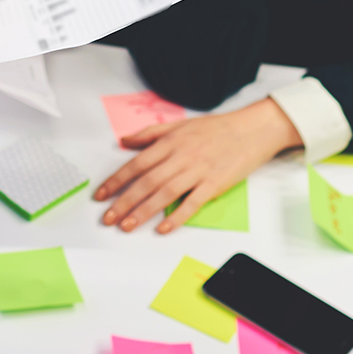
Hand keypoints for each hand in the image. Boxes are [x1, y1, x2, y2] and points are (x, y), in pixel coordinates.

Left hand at [93, 99, 301, 231]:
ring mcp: (198, 171)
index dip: (116, 181)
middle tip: (108, 218)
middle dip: (124, 202)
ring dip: (143, 211)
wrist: (252, 130)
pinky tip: (163, 228)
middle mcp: (180, 156)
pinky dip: (177, 217)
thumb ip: (150, 134)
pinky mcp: (214, 184)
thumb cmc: (217, 129)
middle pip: (146, 182)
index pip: (136, 164)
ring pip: (164, 194)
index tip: (101, 195)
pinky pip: (192, 203)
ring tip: (127, 226)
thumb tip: (124, 140)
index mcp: (170, 142)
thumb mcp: (180, 125)